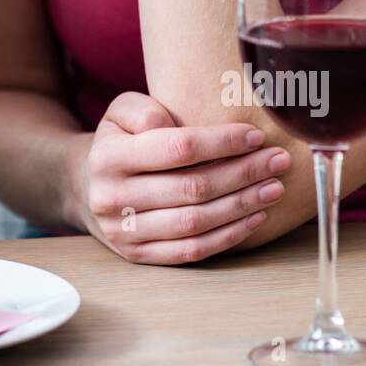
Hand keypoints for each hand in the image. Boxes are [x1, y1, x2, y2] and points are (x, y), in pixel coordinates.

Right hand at [70, 92, 291, 264]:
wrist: (87, 186)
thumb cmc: (119, 141)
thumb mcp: (119, 112)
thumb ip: (142, 109)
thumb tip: (170, 122)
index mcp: (108, 156)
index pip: (177, 148)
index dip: (221, 143)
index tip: (256, 136)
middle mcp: (112, 197)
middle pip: (192, 188)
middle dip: (242, 174)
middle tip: (278, 162)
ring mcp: (124, 232)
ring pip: (196, 222)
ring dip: (242, 206)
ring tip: (274, 188)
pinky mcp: (139, 256)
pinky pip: (192, 250)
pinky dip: (229, 235)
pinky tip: (255, 217)